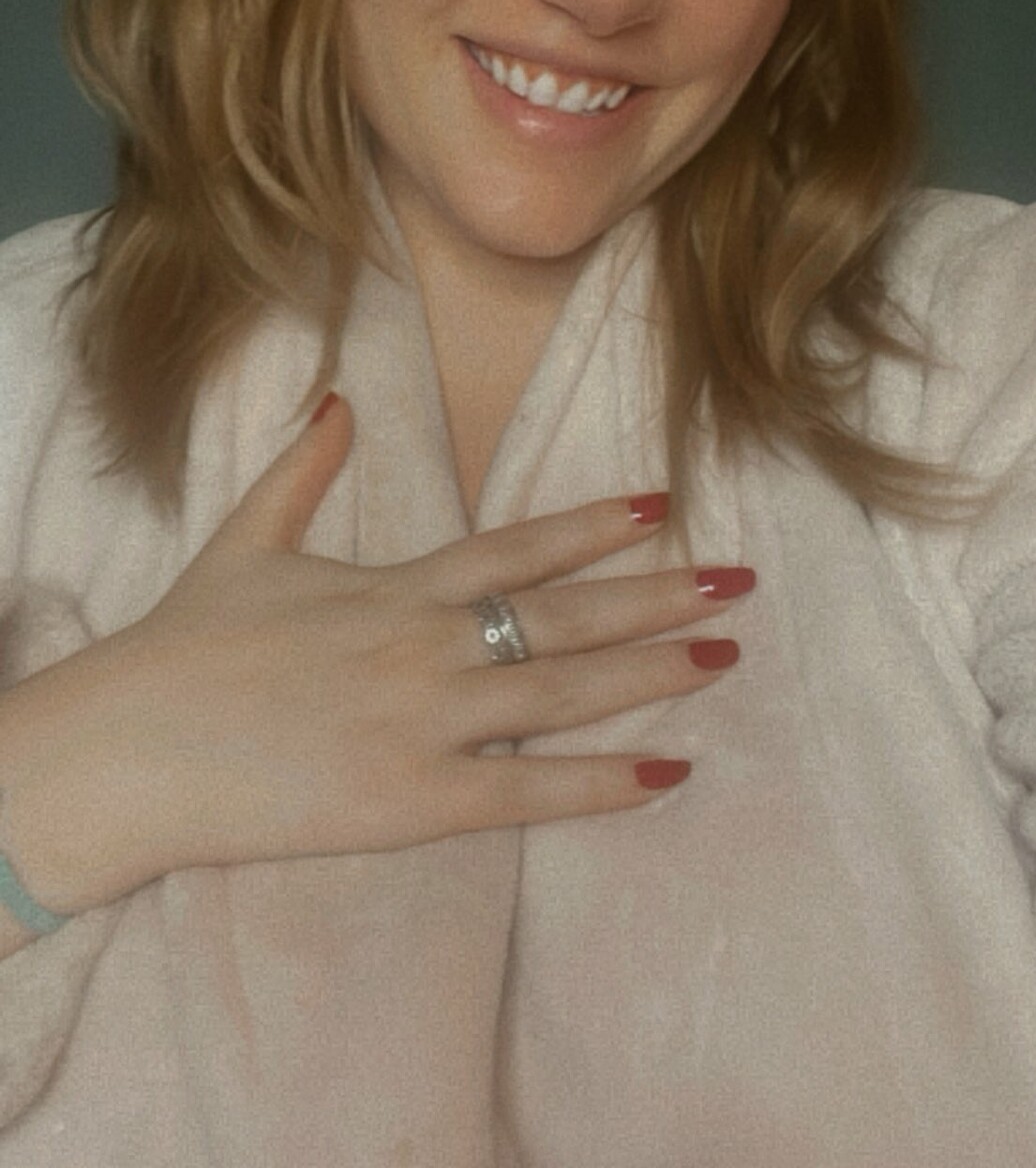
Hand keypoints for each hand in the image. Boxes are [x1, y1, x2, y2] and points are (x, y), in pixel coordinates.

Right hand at [0, 396, 749, 911]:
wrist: (133, 748)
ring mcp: (427, 723)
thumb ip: (304, 469)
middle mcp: (428, 645)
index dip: (594, 524)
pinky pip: (529, 792)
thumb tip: (338, 398)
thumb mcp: (246, 538)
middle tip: (739, 582)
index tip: (662, 503)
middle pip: (566, 615)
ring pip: (564, 693)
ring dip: (653, 675)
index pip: (517, 547)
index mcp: (395, 586)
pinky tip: (667, 775)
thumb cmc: (186, 644)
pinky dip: (602, 784)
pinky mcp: (415, 801)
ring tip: (725, 657)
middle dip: (658, 595)